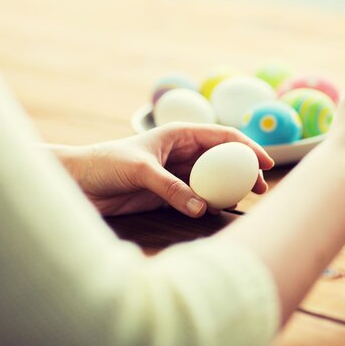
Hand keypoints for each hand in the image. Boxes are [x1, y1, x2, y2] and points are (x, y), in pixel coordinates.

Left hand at [55, 123, 273, 216]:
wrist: (79, 183)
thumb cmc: (105, 164)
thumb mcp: (140, 170)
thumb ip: (171, 188)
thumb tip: (202, 208)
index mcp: (179, 134)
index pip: (223, 137)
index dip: (248, 147)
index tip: (265, 163)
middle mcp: (182, 153)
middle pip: (223, 160)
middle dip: (244, 171)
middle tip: (260, 189)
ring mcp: (177, 174)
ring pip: (213, 180)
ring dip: (229, 190)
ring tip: (245, 201)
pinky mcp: (169, 195)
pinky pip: (198, 198)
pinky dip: (211, 204)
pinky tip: (219, 211)